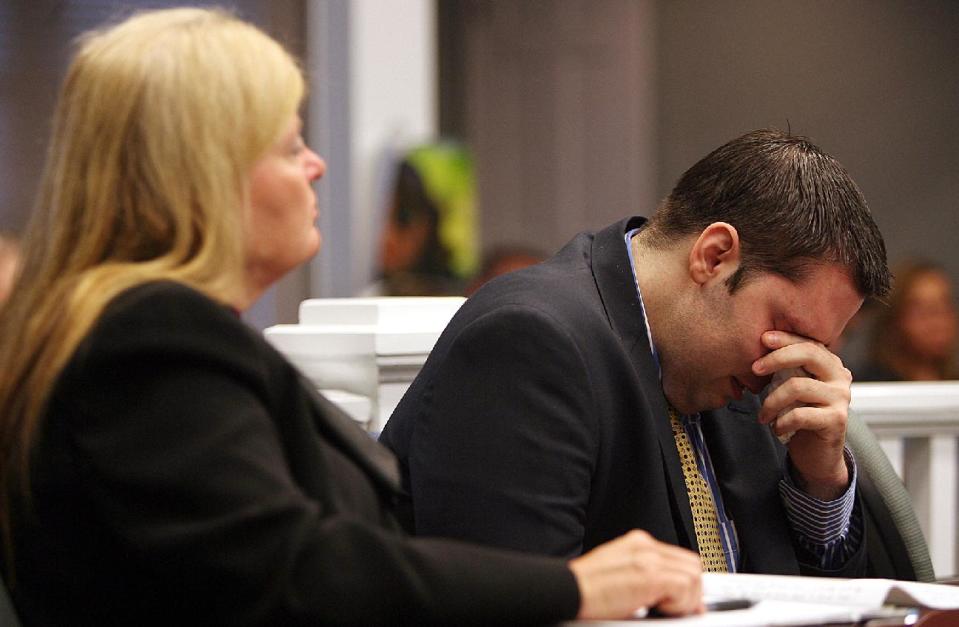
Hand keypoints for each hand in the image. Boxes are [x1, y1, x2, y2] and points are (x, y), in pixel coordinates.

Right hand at [569, 529, 703, 618]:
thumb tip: (665, 593)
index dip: (687, 583)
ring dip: (685, 598)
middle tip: (678, 609)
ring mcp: (648, 558)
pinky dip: (678, 603)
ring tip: (664, 609)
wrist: (567, 590)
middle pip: (691, 564)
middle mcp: (645, 546)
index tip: (684, 602)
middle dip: (691, 591)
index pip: (679, 558)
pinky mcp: (649, 575)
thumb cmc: (585, 588)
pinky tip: (658, 608)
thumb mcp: (617, 572)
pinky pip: (684, 587)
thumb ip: (641, 574)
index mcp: (638, 544)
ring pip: (693, 574)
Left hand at [752, 331, 850, 499]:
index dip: (785, 338)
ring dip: (771, 401)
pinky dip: (781, 421)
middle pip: (808, 354)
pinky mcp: (837, 419)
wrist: (818, 455)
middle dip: (777, 358)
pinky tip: (776, 427)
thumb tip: (759, 349)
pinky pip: (800, 414)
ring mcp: (841, 398)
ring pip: (797, 386)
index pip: (808, 342)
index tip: (763, 338)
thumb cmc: (801, 416)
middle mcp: (840, 377)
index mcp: (830, 364)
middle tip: (754, 369)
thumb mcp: (792, 388)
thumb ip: (786, 369)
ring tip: (763, 415)